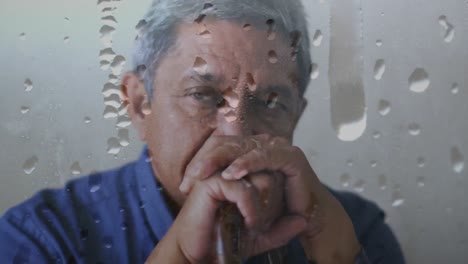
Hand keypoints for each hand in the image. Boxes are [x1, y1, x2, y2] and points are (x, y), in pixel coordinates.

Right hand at [147, 172, 306, 262]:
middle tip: (261, 224)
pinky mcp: (211, 182)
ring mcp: (221, 171)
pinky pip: (245, 190)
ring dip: (264, 206)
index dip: (278, 195)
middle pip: (270, 172)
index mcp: (242, 173)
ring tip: (256, 225)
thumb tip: (303, 221)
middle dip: (272, 202)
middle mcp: (232, 167)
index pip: (273, 171)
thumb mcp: (260, 237)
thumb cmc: (225, 240)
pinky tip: (250, 224)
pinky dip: (253, 210)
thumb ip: (281, 229)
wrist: (198, 253)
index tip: (268, 218)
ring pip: (261, 178)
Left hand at [180, 134, 360, 263]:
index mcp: (250, 148)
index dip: (201, 161)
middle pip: (227, 144)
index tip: (185, 184)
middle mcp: (263, 143)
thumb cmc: (273, 206)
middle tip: (190, 178)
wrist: (305, 220)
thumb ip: (222, 181)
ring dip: (220, 160)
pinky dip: (247, 163)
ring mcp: (278, 147)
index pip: (219, 146)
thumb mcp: (241, 194)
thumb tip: (190, 178)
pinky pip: (265, 157)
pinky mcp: (291, 156)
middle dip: (205, 161)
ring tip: (202, 174)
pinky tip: (231, 173)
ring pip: (242, 148)